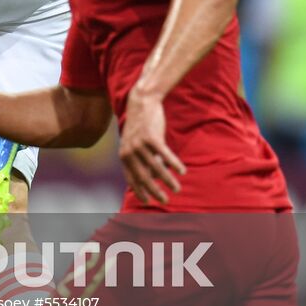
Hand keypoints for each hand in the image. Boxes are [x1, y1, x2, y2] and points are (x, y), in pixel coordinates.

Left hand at [118, 88, 185, 204]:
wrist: (141, 103)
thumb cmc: (141, 126)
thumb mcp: (136, 145)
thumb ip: (141, 161)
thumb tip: (152, 179)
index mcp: (123, 155)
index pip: (131, 179)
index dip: (139, 191)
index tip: (148, 202)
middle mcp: (129, 151)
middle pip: (143, 177)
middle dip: (154, 191)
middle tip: (165, 201)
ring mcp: (139, 144)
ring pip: (156, 168)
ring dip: (168, 180)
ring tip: (177, 189)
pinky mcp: (151, 137)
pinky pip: (165, 154)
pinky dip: (174, 164)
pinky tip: (182, 171)